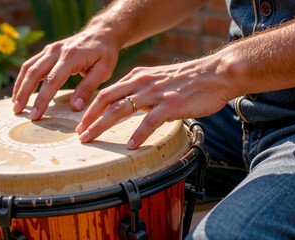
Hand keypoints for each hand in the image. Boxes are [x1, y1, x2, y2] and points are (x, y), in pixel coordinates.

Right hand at [12, 26, 119, 119]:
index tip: (35, 115)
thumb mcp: (103, 70)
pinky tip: (20, 91)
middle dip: (24, 94)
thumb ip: (88, 88)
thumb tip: (75, 107)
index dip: (42, 99)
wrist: (101, 32)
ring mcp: (50, 49)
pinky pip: (30, 64)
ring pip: (28, 67)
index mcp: (71, 56)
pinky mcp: (48, 51)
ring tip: (15, 105)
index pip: (52, 80)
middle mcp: (57, 51)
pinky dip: (23, 78)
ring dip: (20, 86)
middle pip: (34, 73)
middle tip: (17, 112)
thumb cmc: (105, 53)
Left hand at [76, 56, 234, 148]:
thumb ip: (140, 89)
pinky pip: (149, 121)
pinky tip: (130, 145)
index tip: (82, 122)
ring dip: (102, 125)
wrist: (215, 74)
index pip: (106, 92)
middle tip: (80, 133)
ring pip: (120, 109)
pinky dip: (137, 134)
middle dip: (89, 117)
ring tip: (91, 139)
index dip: (91, 108)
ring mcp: (154, 93)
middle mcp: (141, 83)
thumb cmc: (187, 79)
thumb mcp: (156, 78)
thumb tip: (127, 104)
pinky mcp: (170, 104)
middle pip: (106, 99)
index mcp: (137, 77)